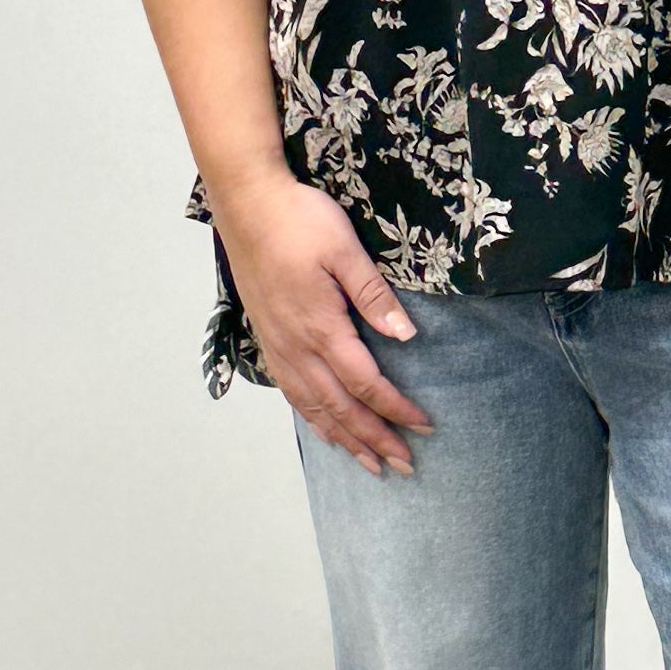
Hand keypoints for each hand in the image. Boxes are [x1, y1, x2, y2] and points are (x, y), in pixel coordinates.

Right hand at [211, 171, 433, 474]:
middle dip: (374, 439)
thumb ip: (374, 296)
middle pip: (340, 408)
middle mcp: (297, 346)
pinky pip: (292, 392)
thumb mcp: (345, 250)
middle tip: (404, 466)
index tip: (424, 426)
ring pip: (313, 407)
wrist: (246, 203)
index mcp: (322, 327)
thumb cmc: (299, 219)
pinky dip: (312, 418)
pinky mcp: (267, 337)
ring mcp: (278, 345)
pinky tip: (324, 429)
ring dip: (344, 438)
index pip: (366, 384)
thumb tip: (405, 335)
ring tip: (368, 463)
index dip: (396, 409)